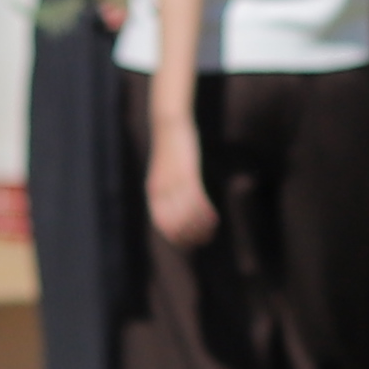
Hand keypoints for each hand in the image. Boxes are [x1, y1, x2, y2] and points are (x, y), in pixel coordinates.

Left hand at [148, 121, 219, 249]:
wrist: (169, 124)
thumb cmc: (169, 149)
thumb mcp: (163, 172)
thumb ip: (168, 190)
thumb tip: (177, 206)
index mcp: (153, 192)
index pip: (162, 224)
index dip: (175, 238)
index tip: (189, 244)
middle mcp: (162, 190)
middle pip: (176, 224)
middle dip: (190, 235)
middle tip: (205, 239)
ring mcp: (175, 182)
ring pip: (188, 215)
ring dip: (200, 227)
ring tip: (211, 231)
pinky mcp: (188, 173)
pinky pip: (197, 200)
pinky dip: (206, 212)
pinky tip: (214, 218)